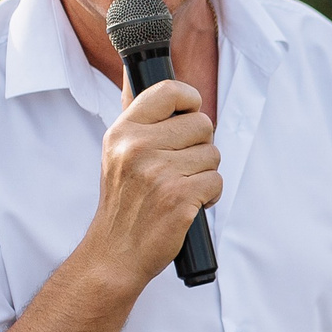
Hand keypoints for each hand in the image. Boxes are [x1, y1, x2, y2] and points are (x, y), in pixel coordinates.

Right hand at [84, 78, 221, 283]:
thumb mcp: (117, 153)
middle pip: (202, 124)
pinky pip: (216, 181)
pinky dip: (209, 196)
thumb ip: (138, 119)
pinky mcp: (179, 197)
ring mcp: (158, 172)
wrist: (115, 252)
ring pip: (212, 154)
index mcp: (123, 131)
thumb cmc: (124, 202)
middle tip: (180, 166)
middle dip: (200, 146)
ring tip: (180, 188)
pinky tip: (188, 205)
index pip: (169, 91)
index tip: (190, 113)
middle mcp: (138, 148)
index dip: (190, 99)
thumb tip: (144, 79)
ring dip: (204, 173)